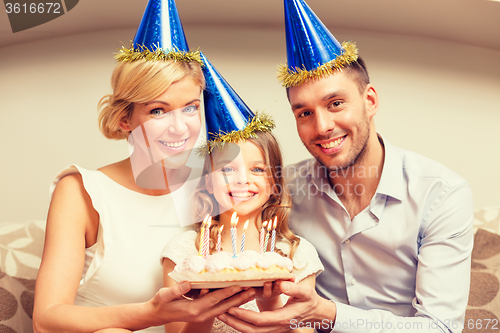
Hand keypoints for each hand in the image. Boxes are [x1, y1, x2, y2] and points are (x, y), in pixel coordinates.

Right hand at [147, 281, 255, 325]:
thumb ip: (177, 289)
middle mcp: (201, 314)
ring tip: (251, 293)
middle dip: (239, 298)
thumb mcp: (165, 295)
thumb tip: (188, 282)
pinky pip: (220, 309)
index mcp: (194, 309)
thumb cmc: (161, 303)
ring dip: (238, 301)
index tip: (239, 285)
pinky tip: (238, 299)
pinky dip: (231, 304)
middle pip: (224, 306)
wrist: (156, 315)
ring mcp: (203, 316)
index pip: (214, 299)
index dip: (227, 292)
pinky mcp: (203, 315)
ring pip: (224, 308)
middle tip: (253, 289)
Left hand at [217, 281, 335, 332]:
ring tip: (222, 315)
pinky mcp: (272, 328)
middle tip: (219, 313)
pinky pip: (255, 329)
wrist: (316, 313)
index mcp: (282, 318)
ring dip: (236, 324)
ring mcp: (274, 329)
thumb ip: (293, 288)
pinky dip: (242, 324)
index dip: (244, 315)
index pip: (259, 320)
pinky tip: (234, 317)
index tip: (231, 307)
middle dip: (234, 322)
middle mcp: (277, 327)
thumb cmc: (310, 301)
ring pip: (252, 332)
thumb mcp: (305, 292)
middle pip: (251, 330)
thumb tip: (281, 284)